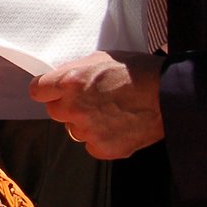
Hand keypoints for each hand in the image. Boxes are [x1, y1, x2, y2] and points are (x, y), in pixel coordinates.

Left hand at [29, 51, 164, 158]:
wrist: (169, 94)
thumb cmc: (138, 71)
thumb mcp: (100, 58)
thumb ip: (76, 70)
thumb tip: (62, 79)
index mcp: (69, 81)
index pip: (38, 90)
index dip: (48, 90)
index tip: (54, 91)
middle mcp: (74, 107)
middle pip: (55, 111)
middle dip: (68, 106)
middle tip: (92, 101)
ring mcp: (88, 130)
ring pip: (74, 130)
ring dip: (86, 124)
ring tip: (111, 113)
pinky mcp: (103, 148)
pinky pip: (92, 146)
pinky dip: (102, 139)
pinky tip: (119, 127)